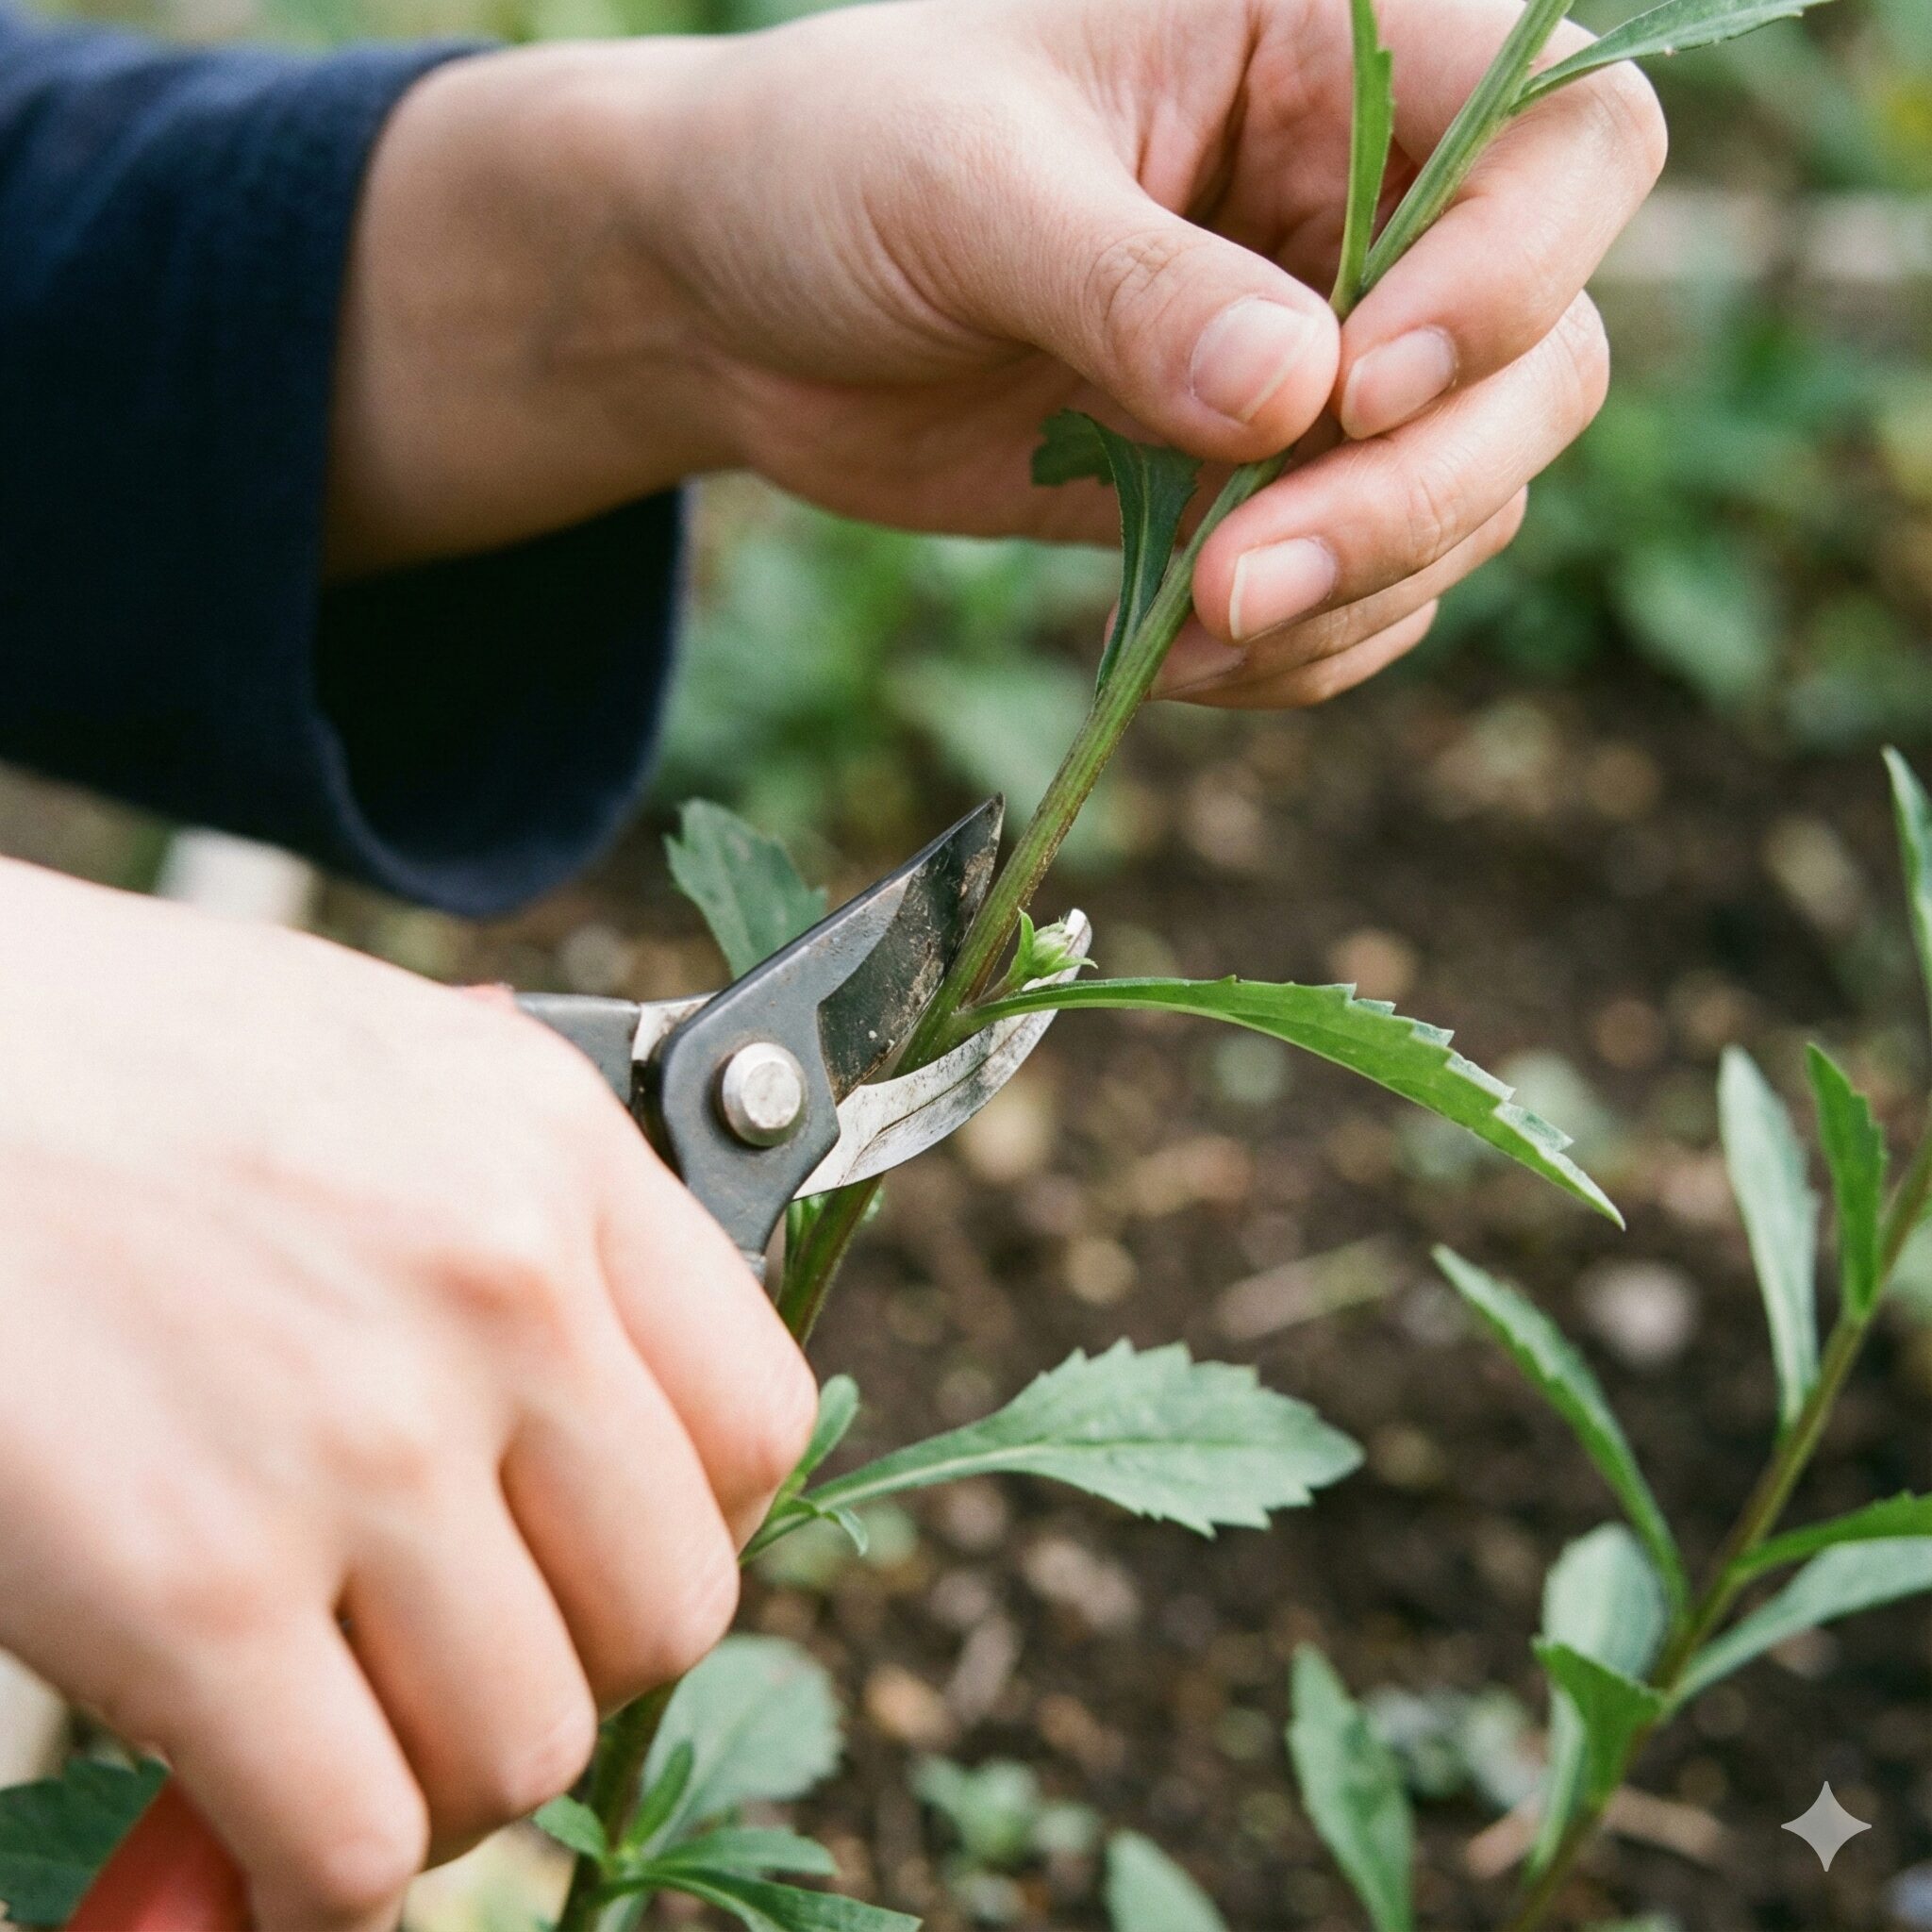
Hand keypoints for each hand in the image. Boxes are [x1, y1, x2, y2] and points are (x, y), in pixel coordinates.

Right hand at [0, 860, 815, 1931]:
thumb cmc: (101, 1061)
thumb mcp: (369, 1066)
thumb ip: (507, 1213)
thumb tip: (578, 1392)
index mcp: (554, 1150)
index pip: (760, 1423)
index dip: (691, 1526)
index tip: (596, 1557)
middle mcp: (499, 1288)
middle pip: (669, 1609)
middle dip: (572, 1671)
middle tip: (458, 1666)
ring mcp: (361, 1440)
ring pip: (524, 1748)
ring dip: (439, 1785)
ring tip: (343, 1741)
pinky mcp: (192, 1585)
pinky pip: (347, 1841)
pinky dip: (311, 1883)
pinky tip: (234, 1841)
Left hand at [327, 0, 1663, 708]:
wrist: (733, 304)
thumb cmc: (830, 170)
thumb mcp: (962, 188)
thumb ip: (1129, 284)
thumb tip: (1299, 398)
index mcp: (1323, 45)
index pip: (1557, 136)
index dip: (1506, 273)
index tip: (1354, 386)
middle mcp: (1359, 201)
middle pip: (1537, 356)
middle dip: (1413, 491)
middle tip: (1244, 581)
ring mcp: (1321, 356)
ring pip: (1469, 490)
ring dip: (1359, 587)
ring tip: (1194, 629)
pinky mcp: (1259, 480)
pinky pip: (1370, 584)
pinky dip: (1310, 645)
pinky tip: (1185, 659)